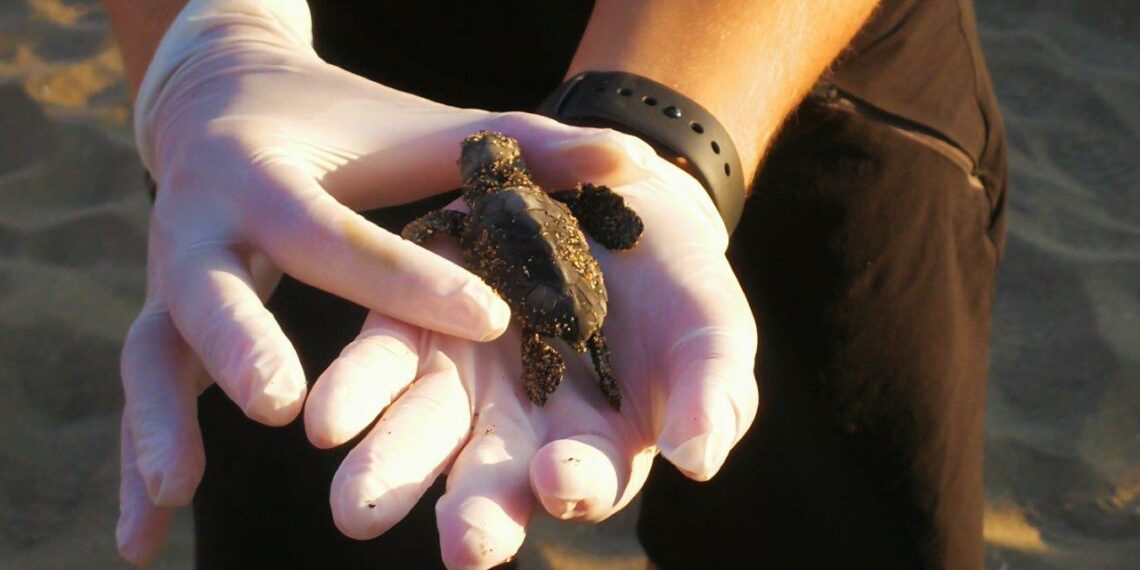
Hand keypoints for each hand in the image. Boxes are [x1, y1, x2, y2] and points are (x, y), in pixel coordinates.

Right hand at [114, 0, 651, 563]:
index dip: (413, 279)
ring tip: (177, 493)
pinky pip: (149, 395)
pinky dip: (136, 465)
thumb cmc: (349, 128)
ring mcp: (171, 279)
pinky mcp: (162, 321)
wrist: (226, 103)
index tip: (491, 319)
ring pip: (155, 352)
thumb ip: (527, 150)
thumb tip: (634, 162)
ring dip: (159, 424)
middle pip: (212, 287)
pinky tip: (142, 541)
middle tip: (284, 404)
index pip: (342, 236)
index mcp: (270, 177)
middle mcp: (205, 225)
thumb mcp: (432, 131)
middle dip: (243, 342)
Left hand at [304, 157, 758, 568]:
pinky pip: (381, 359)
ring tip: (357, 505)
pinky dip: (355, 390)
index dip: (576, 484)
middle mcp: (519, 427)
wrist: (618, 196)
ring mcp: (463, 376)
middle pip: (491, 481)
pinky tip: (328, 416)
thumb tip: (699, 461)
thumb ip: (710, 393)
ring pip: (421, 432)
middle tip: (460, 543)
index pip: (584, 480)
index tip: (561, 481)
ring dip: (390, 470)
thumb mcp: (711, 331)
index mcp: (593, 443)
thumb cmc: (678, 284)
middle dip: (474, 514)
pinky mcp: (416, 318)